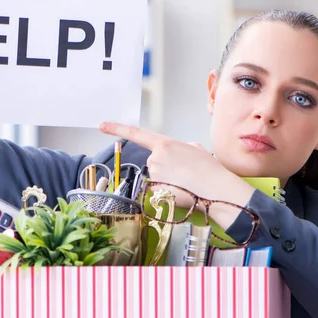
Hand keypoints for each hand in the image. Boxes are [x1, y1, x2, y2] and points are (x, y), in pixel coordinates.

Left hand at [99, 122, 254, 207]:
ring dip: (168, 180)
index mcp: (165, 144)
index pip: (136, 134)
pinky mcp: (156, 190)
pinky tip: (182, 191)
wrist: (215, 187)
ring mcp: (155, 174)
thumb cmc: (209, 169)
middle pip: (154, 163)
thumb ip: (180, 148)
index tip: (102, 125)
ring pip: (156, 178)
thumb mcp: (196, 149)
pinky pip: (158, 191)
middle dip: (166, 168)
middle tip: (185, 174)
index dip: (117, 129)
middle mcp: (156, 157)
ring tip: (186, 182)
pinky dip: (168, 192)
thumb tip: (176, 154)